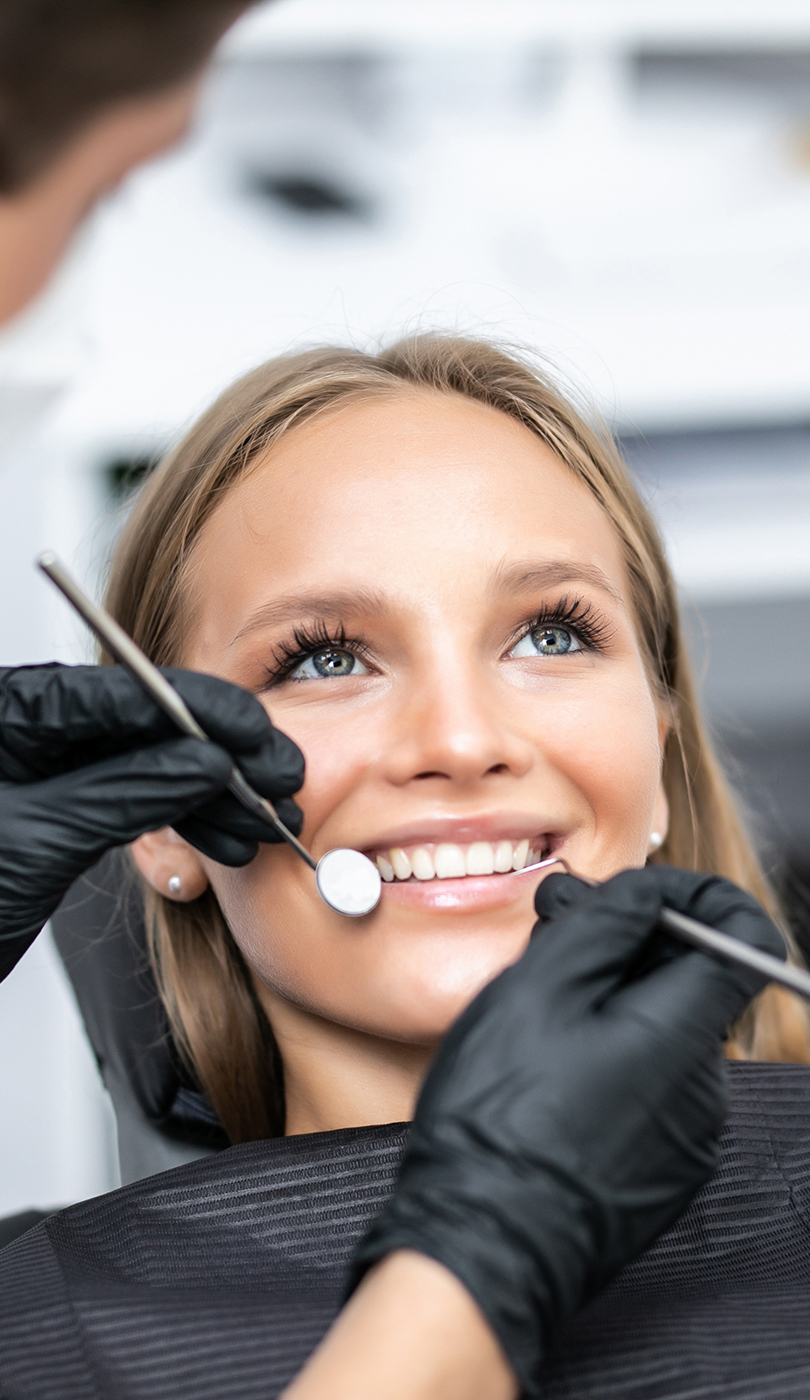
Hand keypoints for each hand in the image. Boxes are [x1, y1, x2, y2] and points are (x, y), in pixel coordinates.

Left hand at [0, 662, 303, 970]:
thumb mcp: (36, 841)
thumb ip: (124, 793)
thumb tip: (204, 760)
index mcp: (11, 712)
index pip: (126, 690)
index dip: (206, 710)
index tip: (259, 735)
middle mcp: (27, 731)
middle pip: (146, 725)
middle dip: (220, 758)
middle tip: (276, 786)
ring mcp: (44, 773)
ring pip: (147, 766)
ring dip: (210, 796)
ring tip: (258, 823)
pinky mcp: (55, 812)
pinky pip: (131, 802)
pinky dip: (178, 822)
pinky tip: (220, 840)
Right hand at [350, 865, 785, 1396]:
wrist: (482, 1245)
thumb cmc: (500, 1119)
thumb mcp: (539, 990)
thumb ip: (604, 924)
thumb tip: (646, 893)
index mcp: (682, 1032)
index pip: (744, 934)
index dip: (696, 895)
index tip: (640, 892)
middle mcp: (705, 1086)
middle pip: (693, 981)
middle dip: (630, 948)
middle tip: (552, 942)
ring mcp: (689, 1136)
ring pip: (665, 1033)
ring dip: (615, 1006)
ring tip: (537, 1022)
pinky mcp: (666, 1170)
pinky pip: (653, 1086)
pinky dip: (613, 1059)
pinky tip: (550, 1077)